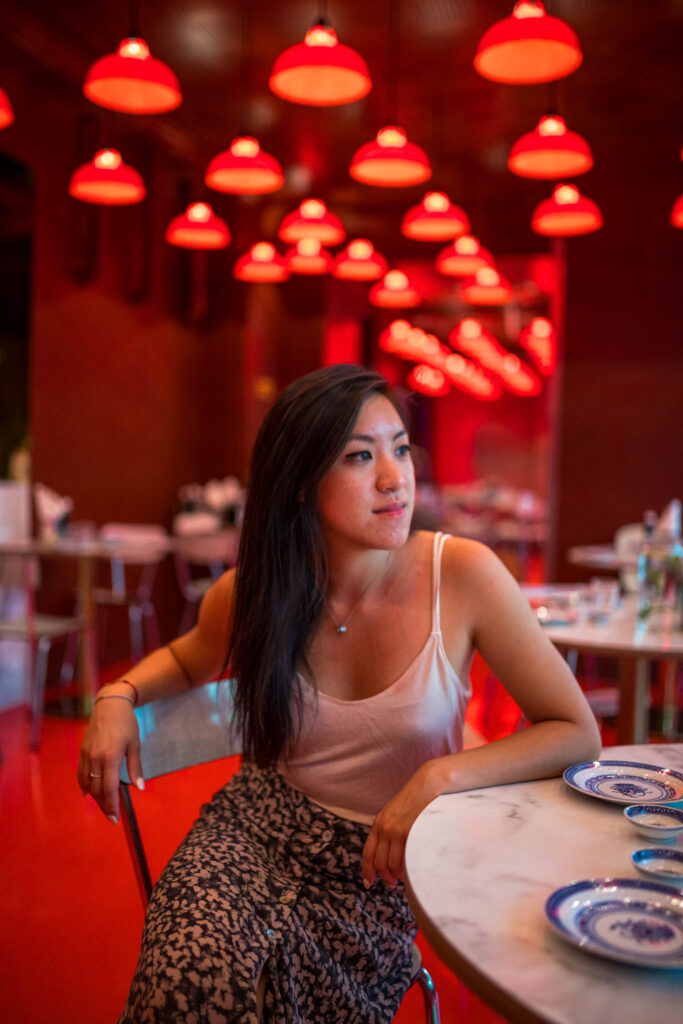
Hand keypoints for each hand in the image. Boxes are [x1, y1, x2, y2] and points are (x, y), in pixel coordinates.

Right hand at [77, 695, 142, 822]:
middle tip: (111, 817)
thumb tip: (139, 787)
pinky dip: (84, 785)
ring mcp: (86, 755)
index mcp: (110, 757)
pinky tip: (88, 793)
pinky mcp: (82, 751)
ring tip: (103, 806)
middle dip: (104, 805)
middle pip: (96, 789)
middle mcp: (95, 758)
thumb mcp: (135, 745)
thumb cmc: (126, 723)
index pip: (109, 788)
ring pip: (87, 783)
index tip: (115, 817)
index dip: (112, 805)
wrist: (110, 705)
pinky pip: (81, 774)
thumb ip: (135, 767)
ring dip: (94, 798)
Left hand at [361, 761, 440, 888]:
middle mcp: (383, 827)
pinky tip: (410, 871)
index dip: (367, 870)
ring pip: (389, 864)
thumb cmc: (419, 799)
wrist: (430, 782)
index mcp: (379, 822)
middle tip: (392, 884)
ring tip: (403, 878)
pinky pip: (401, 859)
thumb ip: (394, 829)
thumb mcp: (400, 813)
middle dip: (383, 877)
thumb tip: (395, 851)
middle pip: (377, 862)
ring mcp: (394, 829)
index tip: (369, 883)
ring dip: (395, 876)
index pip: (368, 852)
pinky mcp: (407, 831)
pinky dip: (404, 870)